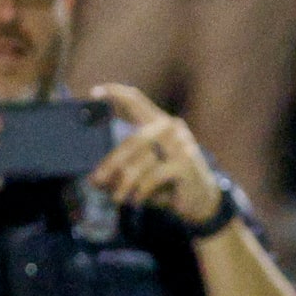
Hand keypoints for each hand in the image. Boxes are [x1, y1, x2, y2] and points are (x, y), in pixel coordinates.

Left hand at [88, 84, 225, 229]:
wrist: (202, 202)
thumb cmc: (167, 183)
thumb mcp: (144, 172)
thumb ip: (122, 169)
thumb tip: (94, 180)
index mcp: (160, 122)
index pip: (136, 100)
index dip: (115, 93)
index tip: (93, 94)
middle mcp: (171, 128)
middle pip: (133, 140)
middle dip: (111, 163)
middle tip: (96, 181)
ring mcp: (181, 145)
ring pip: (141, 161)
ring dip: (125, 182)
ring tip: (116, 198)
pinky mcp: (185, 165)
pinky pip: (153, 177)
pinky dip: (141, 191)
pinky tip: (137, 200)